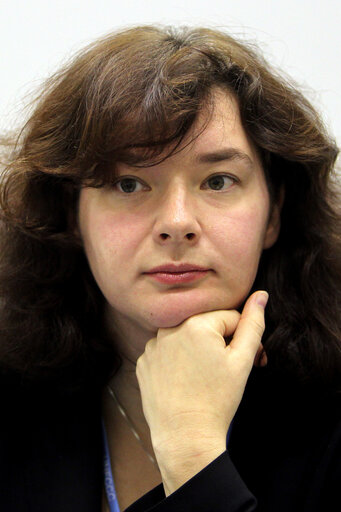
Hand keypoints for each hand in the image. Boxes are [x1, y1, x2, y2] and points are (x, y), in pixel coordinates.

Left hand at [136, 290, 267, 456]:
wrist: (184, 437)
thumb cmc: (217, 400)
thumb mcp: (242, 360)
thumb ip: (253, 323)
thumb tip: (261, 295)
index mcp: (196, 323)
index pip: (230, 318)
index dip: (243, 339)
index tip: (248, 361)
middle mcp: (169, 328)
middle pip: (206, 326)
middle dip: (221, 343)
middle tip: (229, 370)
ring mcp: (153, 345)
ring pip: (186, 337)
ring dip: (198, 349)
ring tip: (206, 378)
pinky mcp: (144, 362)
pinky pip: (167, 351)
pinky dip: (178, 361)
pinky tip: (185, 381)